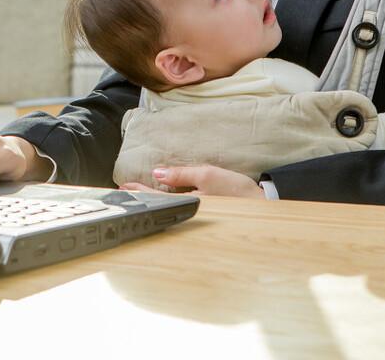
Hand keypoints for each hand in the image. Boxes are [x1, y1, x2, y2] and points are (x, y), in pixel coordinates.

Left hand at [120, 165, 264, 198]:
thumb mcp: (208, 176)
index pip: (156, 196)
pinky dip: (166, 199)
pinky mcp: (204, 211)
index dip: (138, 191)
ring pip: (168, 205)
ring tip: (137, 193)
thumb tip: (157, 172)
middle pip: (159, 203)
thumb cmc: (236, 191)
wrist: (261, 204)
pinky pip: (179, 204)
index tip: (123, 188)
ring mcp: (196, 212)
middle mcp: (189, 210)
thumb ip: (181, 174)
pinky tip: (162, 195)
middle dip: (142, 197)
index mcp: (187, 203)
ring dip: (152, 198)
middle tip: (123, 191)